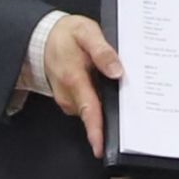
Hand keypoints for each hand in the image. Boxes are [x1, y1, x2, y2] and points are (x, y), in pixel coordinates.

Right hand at [38, 15, 123, 152]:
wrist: (43, 38)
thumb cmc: (66, 35)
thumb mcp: (86, 32)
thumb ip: (102, 51)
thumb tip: (117, 71)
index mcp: (74, 79)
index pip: (89, 110)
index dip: (96, 131)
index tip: (102, 146)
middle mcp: (69, 94)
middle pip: (94, 114)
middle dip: (113, 119)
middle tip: (135, 117)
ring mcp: (68, 99)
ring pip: (92, 111)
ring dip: (107, 107)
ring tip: (123, 94)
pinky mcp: (70, 99)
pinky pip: (88, 106)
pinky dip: (100, 101)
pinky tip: (107, 90)